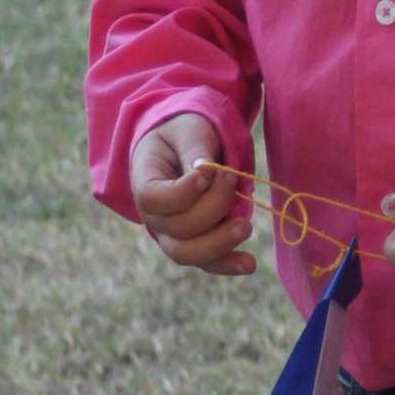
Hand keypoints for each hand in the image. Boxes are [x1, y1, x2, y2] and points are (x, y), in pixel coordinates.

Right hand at [129, 113, 256, 276]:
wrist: (183, 147)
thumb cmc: (183, 134)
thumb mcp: (187, 128)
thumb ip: (194, 147)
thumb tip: (206, 170)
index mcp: (144, 182)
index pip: (154, 199)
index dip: (183, 193)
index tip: (207, 172)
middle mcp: (153, 216)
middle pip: (176, 229)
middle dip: (212, 208)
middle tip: (232, 179)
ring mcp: (172, 234)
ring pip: (189, 253)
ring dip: (220, 243)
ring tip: (245, 226)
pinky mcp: (195, 244)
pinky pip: (207, 263)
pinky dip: (228, 265)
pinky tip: (250, 264)